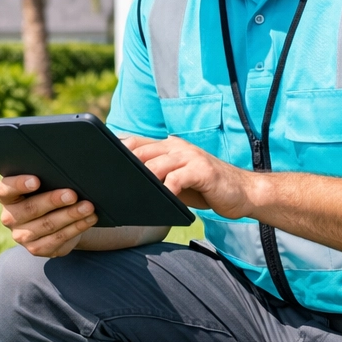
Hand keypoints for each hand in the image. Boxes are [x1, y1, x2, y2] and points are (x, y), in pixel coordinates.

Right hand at [0, 175, 97, 256]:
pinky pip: (58, 239)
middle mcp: (10, 217)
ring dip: (70, 215)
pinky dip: (76, 228)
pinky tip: (88, 219)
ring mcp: (22, 236)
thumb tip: (67, 173)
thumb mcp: (42, 184)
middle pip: (31, 209)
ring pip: (48, 225)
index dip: (19, 184)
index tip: (36, 181)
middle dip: (54, 201)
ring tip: (88, 207)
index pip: (5, 189)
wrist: (54, 219)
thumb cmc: (46, 193)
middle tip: (72, 195)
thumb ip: (46, 178)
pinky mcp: (36, 249)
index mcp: (6, 197)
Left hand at [121, 135, 258, 217]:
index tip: (98, 161)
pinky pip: (177, 178)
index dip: (116, 149)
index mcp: (169, 147)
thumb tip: (126, 185)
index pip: (136, 143)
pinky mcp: (202, 170)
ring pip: (156, 164)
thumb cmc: (206, 188)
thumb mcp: (177, 180)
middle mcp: (177, 147)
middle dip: (123, 166)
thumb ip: (157, 177)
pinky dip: (166, 188)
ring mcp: (190, 156)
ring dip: (142, 179)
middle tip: (108, 182)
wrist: (242, 192)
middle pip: (141, 151)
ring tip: (129, 192)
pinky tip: (160, 198)